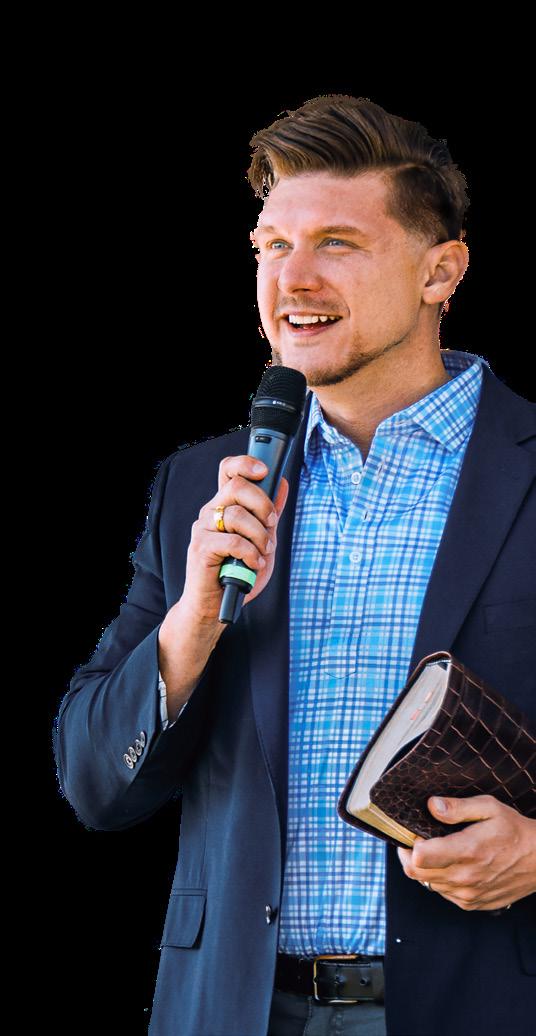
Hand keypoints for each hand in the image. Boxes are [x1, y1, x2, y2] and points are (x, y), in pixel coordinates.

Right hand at [181, 454, 288, 624]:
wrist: (215, 607)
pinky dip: (251, 554)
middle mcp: (210, 512)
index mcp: (223, 505)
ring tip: (263, 553)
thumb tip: (282, 484)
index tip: (265, 471)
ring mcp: (202, 529)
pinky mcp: (201, 549)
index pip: (228, 470)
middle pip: (236, 486)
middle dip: (263, 505)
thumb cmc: (237, 573)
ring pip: (237, 515)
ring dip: (260, 536)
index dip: (246, 463)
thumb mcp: (261, 540)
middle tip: (271, 526)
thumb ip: (269, 514)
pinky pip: (233, 541)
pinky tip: (253, 565)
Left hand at [397, 794, 535, 910]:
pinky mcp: (471, 904)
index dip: (410, 843)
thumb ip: (458, 807)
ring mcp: (467, 895)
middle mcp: (465, 878)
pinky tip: (451, 865)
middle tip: (416, 840)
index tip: (416, 832)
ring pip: (427, 884)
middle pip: (416, 873)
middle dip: (409, 855)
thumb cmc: (514, 830)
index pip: (418, 857)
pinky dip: (440, 880)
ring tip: (437, 851)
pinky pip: (442, 893)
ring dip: (425, 868)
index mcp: (467, 851)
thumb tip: (431, 805)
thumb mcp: (489, 808)